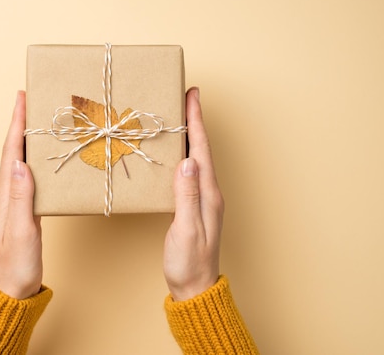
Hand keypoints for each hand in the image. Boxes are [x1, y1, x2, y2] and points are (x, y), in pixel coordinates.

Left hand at [0, 91, 42, 298]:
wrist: (11, 291)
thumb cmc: (16, 265)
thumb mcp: (20, 231)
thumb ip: (20, 198)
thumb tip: (20, 163)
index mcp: (4, 195)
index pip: (10, 151)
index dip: (16, 123)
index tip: (22, 98)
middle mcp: (6, 193)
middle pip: (13, 150)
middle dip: (21, 122)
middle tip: (33, 99)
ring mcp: (13, 201)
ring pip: (21, 160)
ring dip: (28, 138)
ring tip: (40, 119)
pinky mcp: (23, 209)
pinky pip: (29, 175)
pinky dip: (36, 158)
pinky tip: (45, 156)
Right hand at [163, 87, 223, 300]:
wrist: (195, 287)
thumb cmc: (189, 262)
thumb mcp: (186, 229)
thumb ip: (187, 195)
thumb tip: (187, 161)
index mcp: (208, 194)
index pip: (201, 149)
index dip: (197, 121)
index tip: (193, 96)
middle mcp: (209, 192)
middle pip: (202, 148)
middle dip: (194, 120)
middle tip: (186, 96)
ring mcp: (203, 199)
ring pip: (196, 158)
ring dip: (189, 135)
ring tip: (180, 116)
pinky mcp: (194, 206)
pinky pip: (189, 172)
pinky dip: (183, 154)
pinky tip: (174, 153)